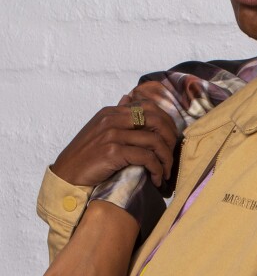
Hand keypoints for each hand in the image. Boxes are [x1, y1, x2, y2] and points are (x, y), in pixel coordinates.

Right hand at [52, 99, 178, 187]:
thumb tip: (128, 97)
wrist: (65, 176)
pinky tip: (157, 178)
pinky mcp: (112, 152)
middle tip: (173, 155)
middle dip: (171, 138)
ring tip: (166, 172)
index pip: (149, 107)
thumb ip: (116, 115)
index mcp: (111, 112)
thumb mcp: (99, 129)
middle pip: (156, 120)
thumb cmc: (84, 156)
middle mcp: (112, 119)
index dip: (166, 121)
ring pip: (154, 140)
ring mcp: (112, 135)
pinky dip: (157, 169)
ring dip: (166, 158)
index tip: (171, 138)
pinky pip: (146, 157)